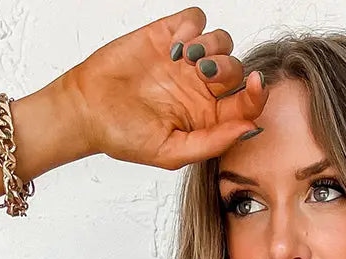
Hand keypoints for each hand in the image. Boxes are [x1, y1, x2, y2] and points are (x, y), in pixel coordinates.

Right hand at [60, 6, 266, 168]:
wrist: (88, 110)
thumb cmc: (125, 136)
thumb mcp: (171, 152)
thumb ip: (212, 142)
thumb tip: (249, 128)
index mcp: (208, 118)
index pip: (245, 104)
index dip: (257, 94)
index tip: (254, 85)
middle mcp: (201, 88)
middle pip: (236, 68)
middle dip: (227, 68)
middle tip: (204, 74)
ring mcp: (185, 60)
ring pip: (222, 40)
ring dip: (212, 46)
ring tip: (186, 59)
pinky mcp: (167, 34)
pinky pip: (196, 18)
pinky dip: (193, 26)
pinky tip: (176, 44)